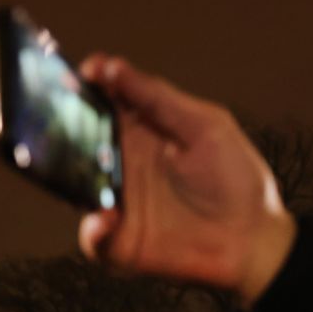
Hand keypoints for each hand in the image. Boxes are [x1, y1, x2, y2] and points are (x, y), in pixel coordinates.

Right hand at [77, 54, 296, 304]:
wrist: (254, 238)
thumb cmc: (237, 178)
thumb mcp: (206, 126)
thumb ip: (159, 99)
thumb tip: (113, 68)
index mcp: (142, 132)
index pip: (104, 103)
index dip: (89, 85)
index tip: (85, 73)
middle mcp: (124, 166)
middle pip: (79, 144)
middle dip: (62, 130)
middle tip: (58, 119)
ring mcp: (120, 205)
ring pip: (76, 189)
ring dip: (70, 179)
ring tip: (80, 168)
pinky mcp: (124, 244)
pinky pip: (94, 239)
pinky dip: (93, 231)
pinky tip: (107, 217)